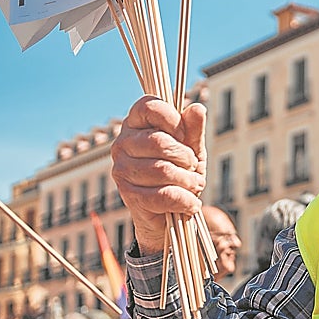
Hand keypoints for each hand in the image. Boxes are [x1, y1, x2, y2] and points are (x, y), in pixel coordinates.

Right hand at [110, 96, 206, 252]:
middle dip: (186, 157)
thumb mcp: (191, 147)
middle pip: (158, 141)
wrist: (169, 211)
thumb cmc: (179, 171)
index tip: (184, 136)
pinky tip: (191, 202)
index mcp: (136, 123)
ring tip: (193, 184)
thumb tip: (197, 108)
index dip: (173, 119)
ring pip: (163, 170)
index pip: (149, 106)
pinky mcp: (128, 195)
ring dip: (189, 180)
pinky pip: (164, 195)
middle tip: (192, 166)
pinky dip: (185, 200)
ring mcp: (122, 169)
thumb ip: (193, 129)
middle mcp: (122, 144)